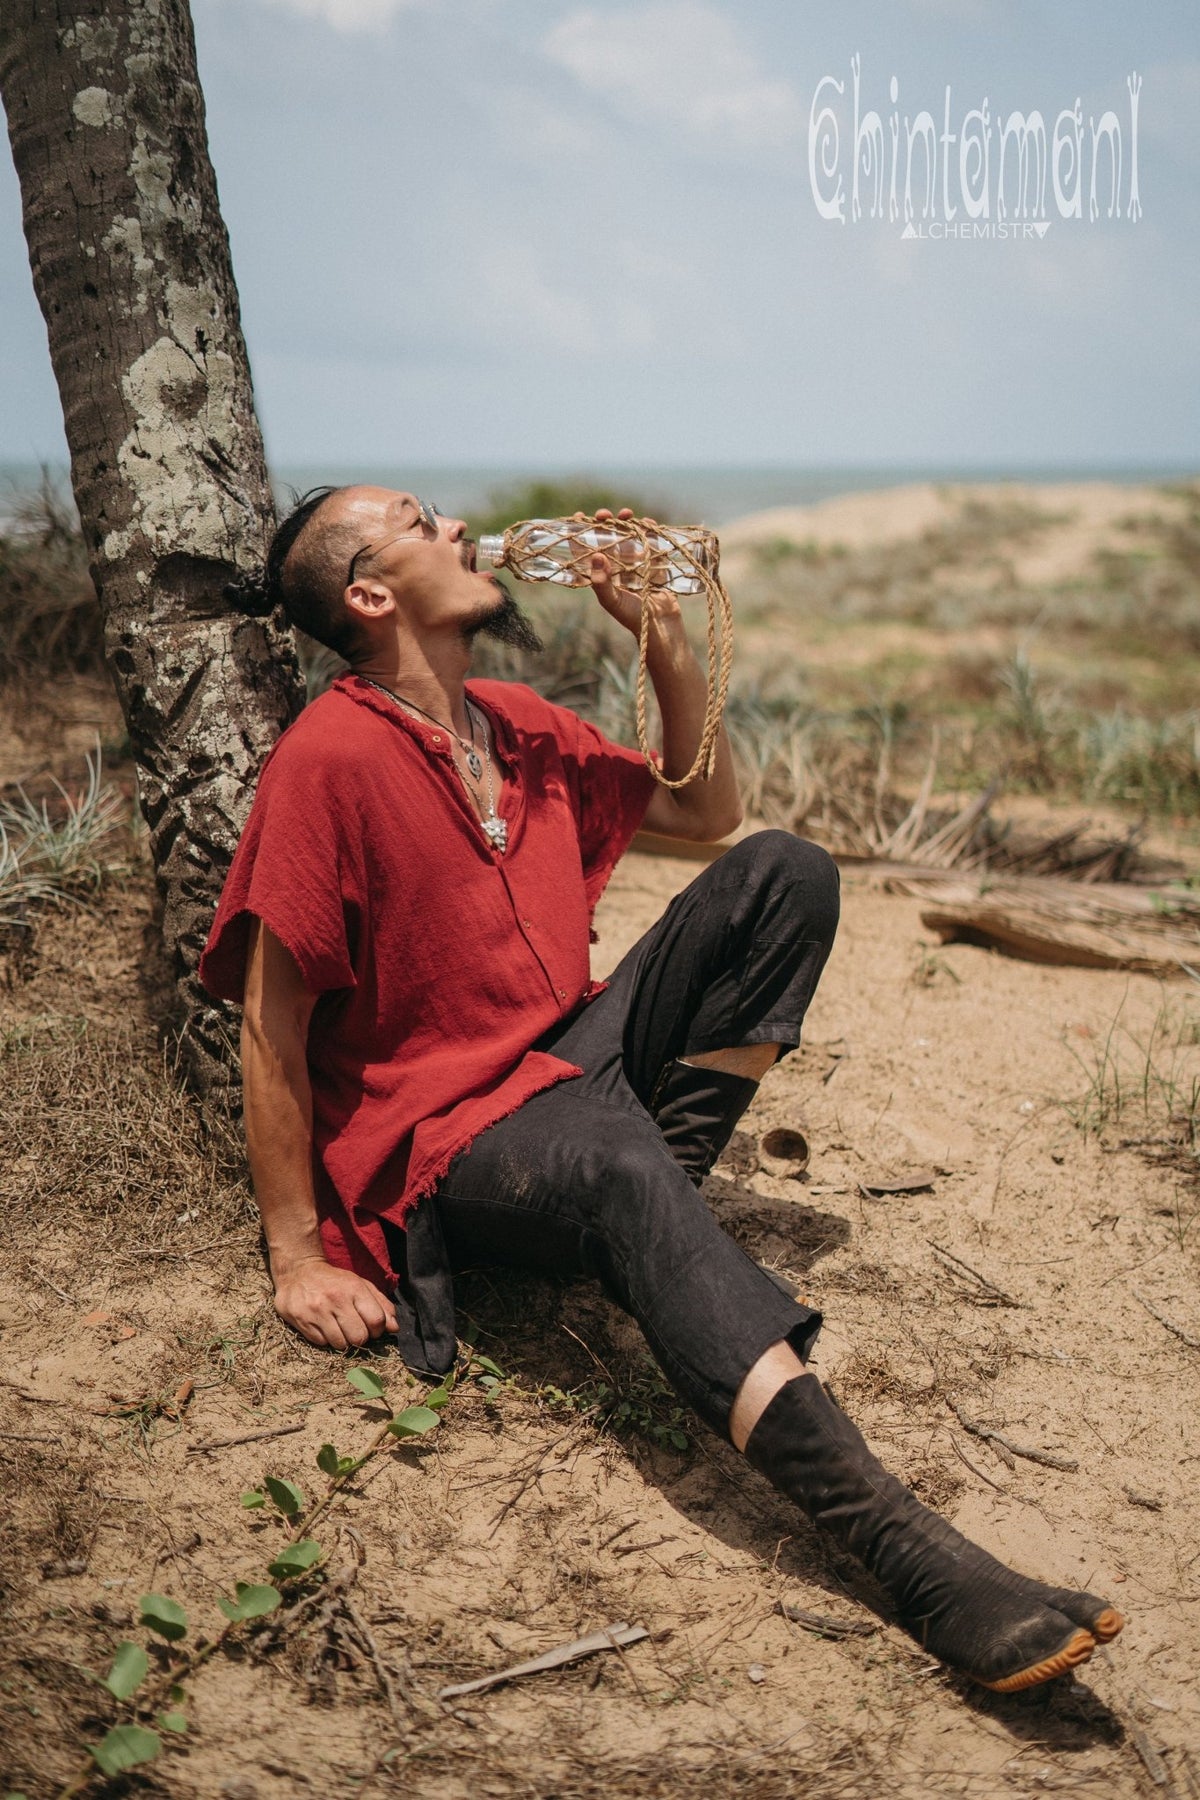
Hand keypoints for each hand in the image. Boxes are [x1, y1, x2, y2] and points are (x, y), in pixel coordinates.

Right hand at [272, 1254, 398, 1349]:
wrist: (298, 1271)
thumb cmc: (335, 1281)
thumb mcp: (360, 1285)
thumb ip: (381, 1305)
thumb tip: (394, 1328)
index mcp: (354, 1288)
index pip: (376, 1320)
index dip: (377, 1330)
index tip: (372, 1329)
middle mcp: (336, 1299)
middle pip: (359, 1337)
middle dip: (359, 1338)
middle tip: (353, 1329)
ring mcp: (317, 1311)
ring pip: (340, 1344)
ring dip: (342, 1340)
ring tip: (337, 1328)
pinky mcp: (301, 1320)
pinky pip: (321, 1343)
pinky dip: (325, 1339)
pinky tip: (322, 1326)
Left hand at [580, 507, 682, 637]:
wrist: (661, 626)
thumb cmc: (632, 617)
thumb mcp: (613, 601)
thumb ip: (602, 582)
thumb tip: (596, 556)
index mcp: (602, 575)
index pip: (587, 551)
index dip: (581, 533)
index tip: (579, 516)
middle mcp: (617, 567)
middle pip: (608, 538)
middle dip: (605, 524)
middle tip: (605, 515)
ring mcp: (636, 564)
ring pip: (628, 537)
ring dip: (627, 523)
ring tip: (626, 514)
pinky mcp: (654, 564)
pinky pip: (651, 543)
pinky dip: (650, 531)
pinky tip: (649, 523)